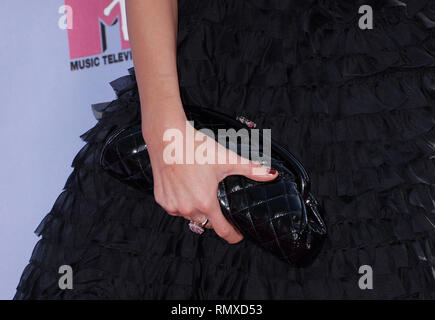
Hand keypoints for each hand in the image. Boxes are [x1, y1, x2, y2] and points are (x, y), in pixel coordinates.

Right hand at [143, 116, 277, 243]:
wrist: (167, 137)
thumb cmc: (196, 148)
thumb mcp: (226, 159)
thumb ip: (251, 169)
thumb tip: (272, 174)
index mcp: (205, 202)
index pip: (222, 231)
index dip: (233, 235)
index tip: (238, 236)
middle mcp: (187, 208)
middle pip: (206, 222)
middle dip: (214, 217)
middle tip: (219, 203)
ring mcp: (172, 205)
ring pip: (189, 216)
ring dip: (197, 210)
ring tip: (200, 192)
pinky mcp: (161, 199)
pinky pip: (175, 208)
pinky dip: (182, 202)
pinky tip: (185, 189)